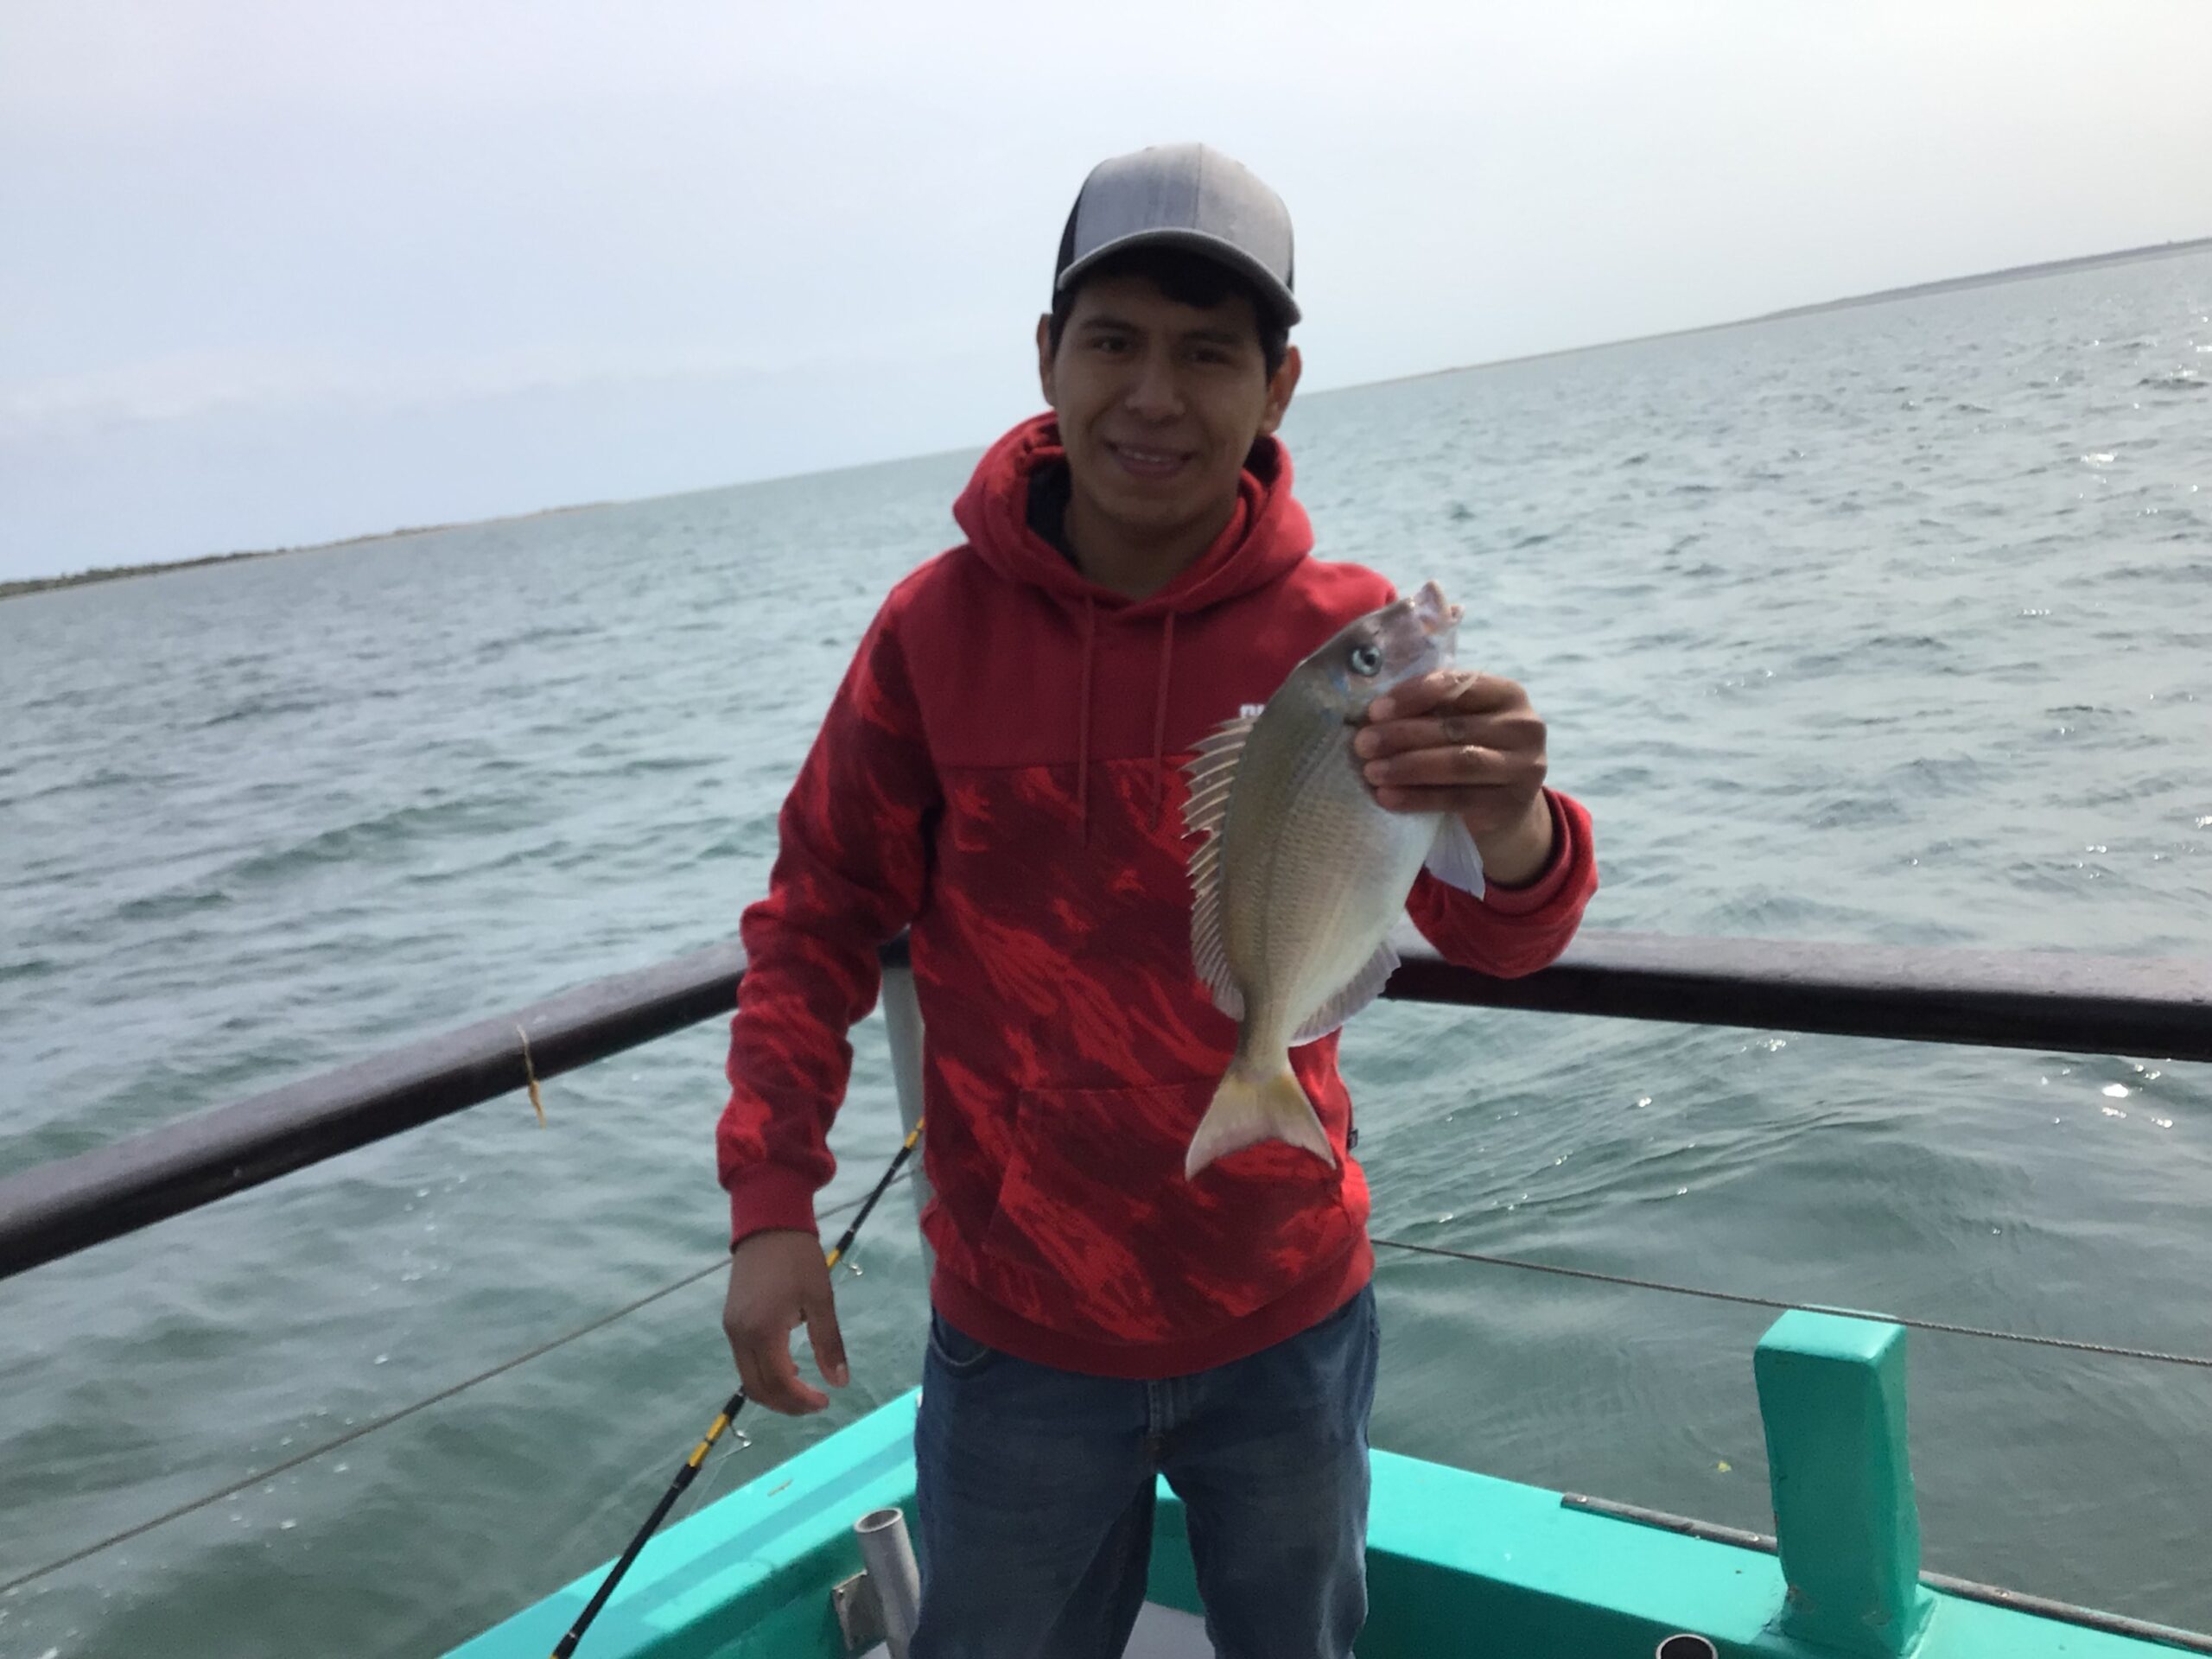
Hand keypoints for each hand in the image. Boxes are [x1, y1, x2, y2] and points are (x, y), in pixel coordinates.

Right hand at [723, 1228, 848, 1414]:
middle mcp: (740, 1336)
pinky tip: (789, 1366)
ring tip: (804, 1390)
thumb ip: (829, 1344)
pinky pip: (744, 1361)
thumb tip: (840, 1383)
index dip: (802, 1400)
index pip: (780, 1383)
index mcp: (764, 1331)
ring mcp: (732, 1329)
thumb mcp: (821, 1299)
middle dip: (787, 1404)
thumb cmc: (799, 1258)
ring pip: (748, 1378)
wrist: (768, 1224)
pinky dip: (764, 1374)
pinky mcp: (730, 1322)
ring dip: (774, 1392)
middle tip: (815, 1404)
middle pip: (758, 1389)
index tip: (825, 1402)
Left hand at [1354, 671, 1553, 883]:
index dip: (1414, 696)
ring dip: (1408, 766)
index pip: (1459, 685)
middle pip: (1455, 727)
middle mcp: (1524, 726)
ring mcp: (1524, 767)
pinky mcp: (1511, 804)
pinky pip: (1458, 799)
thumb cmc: (1469, 752)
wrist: (1505, 808)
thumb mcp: (1459, 723)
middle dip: (1402, 734)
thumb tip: (1371, 713)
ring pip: (1459, 763)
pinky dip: (1418, 798)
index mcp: (1508, 693)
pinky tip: (1388, 797)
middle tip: (1362, 744)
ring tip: (1371, 771)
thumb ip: (1430, 711)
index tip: (1375, 711)